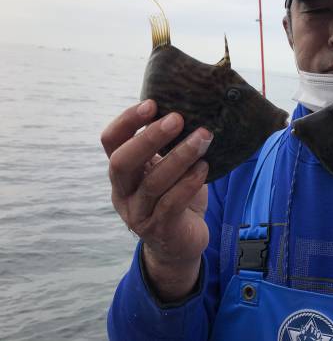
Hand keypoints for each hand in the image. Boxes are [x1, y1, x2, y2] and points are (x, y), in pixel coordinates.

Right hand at [101, 99, 212, 301]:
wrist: (181, 244)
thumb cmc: (176, 196)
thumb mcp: (167, 168)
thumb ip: (169, 146)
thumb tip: (192, 107)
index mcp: (123, 172)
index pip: (110, 141)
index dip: (127, 121)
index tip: (152, 104)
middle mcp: (123, 192)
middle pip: (122, 162)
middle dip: (149, 137)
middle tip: (178, 118)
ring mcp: (138, 213)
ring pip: (153, 183)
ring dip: (180, 156)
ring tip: (204, 137)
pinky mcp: (160, 229)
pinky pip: (172, 203)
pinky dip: (189, 182)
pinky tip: (205, 167)